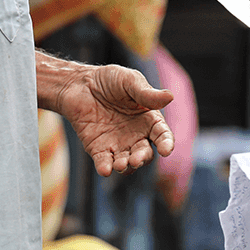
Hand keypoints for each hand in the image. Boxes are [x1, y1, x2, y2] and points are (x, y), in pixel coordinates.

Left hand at [58, 63, 174, 176]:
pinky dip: (105, 168)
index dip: (166, 143)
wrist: (79, 83)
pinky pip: (104, 163)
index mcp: (148, 119)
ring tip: (120, 164)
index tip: (165, 150)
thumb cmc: (109, 79)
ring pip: (126, 162)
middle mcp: (136, 135)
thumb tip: (170, 97)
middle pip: (144, 153)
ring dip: (125, 166)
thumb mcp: (129, 81)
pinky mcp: (97, 149)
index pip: (162, 135)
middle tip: (136, 159)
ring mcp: (117, 144)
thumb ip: (147, 93)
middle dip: (142, 158)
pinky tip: (105, 169)